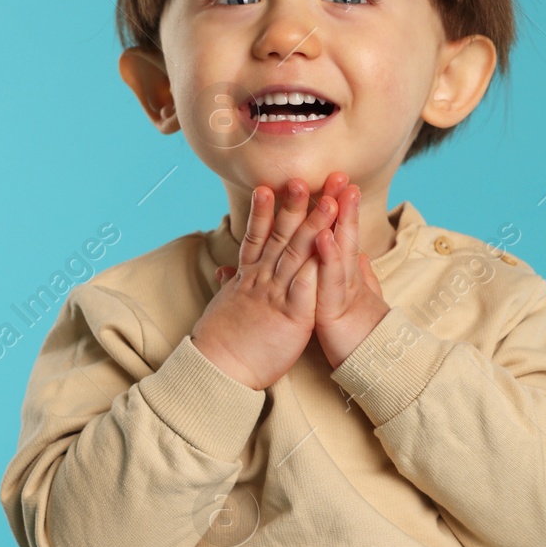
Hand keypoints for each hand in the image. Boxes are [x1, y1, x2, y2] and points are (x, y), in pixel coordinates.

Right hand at [190, 177, 339, 389]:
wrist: (217, 369)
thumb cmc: (223, 341)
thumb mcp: (227, 306)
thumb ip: (231, 284)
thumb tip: (225, 271)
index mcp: (249, 277)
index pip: (258, 236)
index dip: (265, 210)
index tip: (270, 184)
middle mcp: (262, 279)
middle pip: (280, 236)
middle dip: (294, 206)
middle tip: (304, 177)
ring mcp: (276, 295)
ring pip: (296, 254)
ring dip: (313, 225)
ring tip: (328, 200)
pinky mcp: (291, 316)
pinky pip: (305, 287)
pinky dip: (315, 266)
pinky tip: (327, 246)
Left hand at [311, 181, 391, 369]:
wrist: (373, 369)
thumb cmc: (363, 338)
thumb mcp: (357, 303)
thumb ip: (359, 277)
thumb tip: (360, 255)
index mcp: (347, 277)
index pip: (345, 237)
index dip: (344, 211)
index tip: (342, 184)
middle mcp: (347, 280)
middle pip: (345, 236)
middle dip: (343, 205)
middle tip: (342, 175)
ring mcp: (344, 294)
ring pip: (341, 252)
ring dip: (339, 223)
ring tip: (336, 195)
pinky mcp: (336, 311)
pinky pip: (331, 281)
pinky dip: (327, 258)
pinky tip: (322, 237)